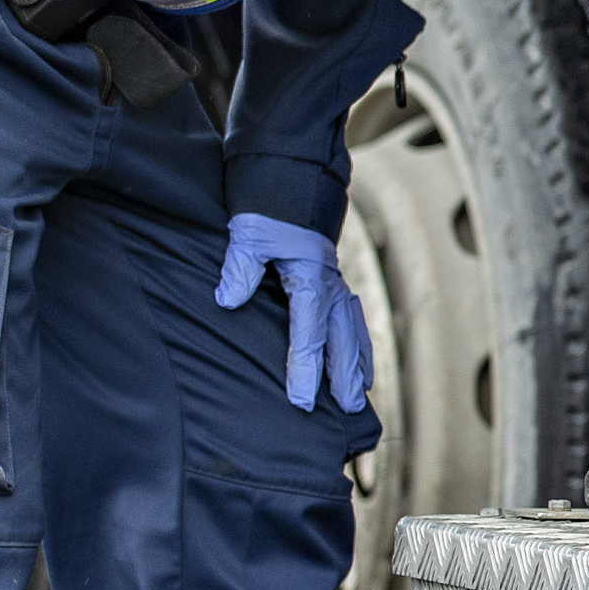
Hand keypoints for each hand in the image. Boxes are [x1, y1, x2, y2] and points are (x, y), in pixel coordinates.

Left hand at [215, 213, 373, 413]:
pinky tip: (360, 363)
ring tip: (360, 396)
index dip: (306, 368)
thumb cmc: (269, 208)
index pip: (309, 333)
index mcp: (310, 277)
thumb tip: (228, 300)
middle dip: (345, 376)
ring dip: (357, 364)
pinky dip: (359, 344)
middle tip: (348, 410)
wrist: (291, 179)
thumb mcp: (249, 233)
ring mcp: (334, 283)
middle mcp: (330, 284)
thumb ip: (241, 267)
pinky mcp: (331, 281)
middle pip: (342, 338)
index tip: (302, 400)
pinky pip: (352, 319)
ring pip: (353, 331)